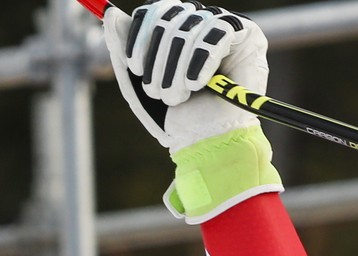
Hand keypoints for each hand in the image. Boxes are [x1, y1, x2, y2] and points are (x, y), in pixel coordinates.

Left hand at [103, 1, 267, 150]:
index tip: (134, 67)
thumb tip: (109, 14)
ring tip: (177, 96)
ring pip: (191, 26)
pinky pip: (217, 33)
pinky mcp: (248, 36)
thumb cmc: (171, 114)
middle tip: (158, 92)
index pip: (155, 10)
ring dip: (177, 68)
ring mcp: (225, 26)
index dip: (140, 36)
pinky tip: (198, 85)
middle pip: (171, 17)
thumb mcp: (136, 82)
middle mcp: (201, 22)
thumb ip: (121, 49)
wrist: (203, 139)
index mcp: (175, 30)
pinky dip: (201, 62)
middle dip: (159, 60)